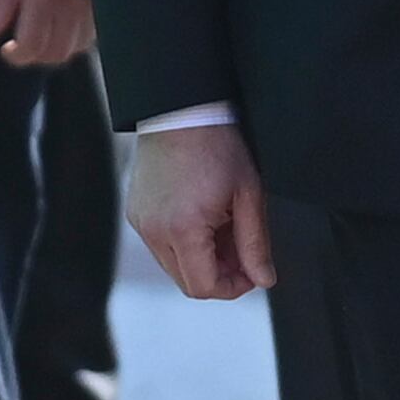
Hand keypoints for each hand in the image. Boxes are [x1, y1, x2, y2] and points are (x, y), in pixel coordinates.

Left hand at [0, 0, 94, 69]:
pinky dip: (77, 38)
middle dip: (36, 56)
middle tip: (23, 45)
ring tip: (44, 35)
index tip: (7, 49)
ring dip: (57, 48)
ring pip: (77, 47)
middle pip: (56, 53)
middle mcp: (72, 6)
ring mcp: (93, 6)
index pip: (32, 45)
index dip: (16, 56)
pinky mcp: (105, 2)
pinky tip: (64, 26)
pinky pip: (93, 33)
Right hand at [126, 120, 277, 299]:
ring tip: (222, 227)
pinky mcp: (136, 213)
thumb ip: (256, 243)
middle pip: (188, 282)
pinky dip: (183, 242)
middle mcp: (154, 232)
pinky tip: (202, 216)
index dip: (232, 288)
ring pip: (174, 265)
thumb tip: (264, 279)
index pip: (204, 287)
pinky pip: (161, 245)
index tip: (251, 272)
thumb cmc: (217, 145)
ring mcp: (141, 223)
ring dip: (201, 259)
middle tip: (241, 250)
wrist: (181, 110)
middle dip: (219, 274)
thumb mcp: (247, 195)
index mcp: (183, 229)